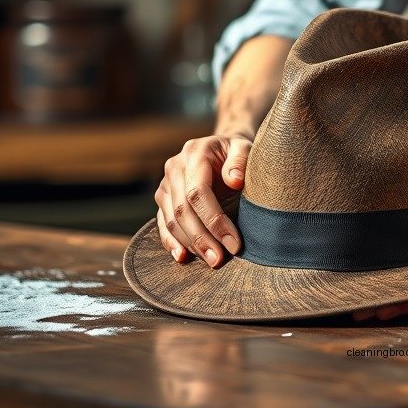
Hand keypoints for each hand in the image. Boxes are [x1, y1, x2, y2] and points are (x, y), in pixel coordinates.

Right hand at [154, 133, 251, 268]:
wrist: (222, 148)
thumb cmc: (236, 151)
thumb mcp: (245, 147)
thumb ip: (241, 159)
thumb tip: (235, 181)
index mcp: (195, 153)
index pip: (198, 192)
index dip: (214, 221)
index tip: (233, 242)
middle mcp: (175, 168)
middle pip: (183, 211)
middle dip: (202, 238)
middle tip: (219, 260)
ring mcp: (166, 184)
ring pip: (172, 220)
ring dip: (191, 244)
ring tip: (212, 260)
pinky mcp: (163, 198)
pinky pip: (163, 223)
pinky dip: (171, 242)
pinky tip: (182, 257)